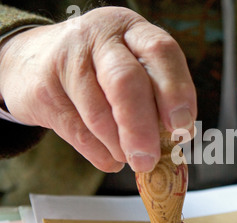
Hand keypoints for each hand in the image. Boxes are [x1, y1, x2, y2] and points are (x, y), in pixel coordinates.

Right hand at [0, 7, 196, 172]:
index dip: (176, 92)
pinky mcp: (44, 89)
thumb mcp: (131, 65)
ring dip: (120, 147)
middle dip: (143, 128)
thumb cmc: (99, 70)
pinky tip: (111, 158)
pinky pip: (80, 133)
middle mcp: (99, 37)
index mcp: (132, 30)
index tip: (182, 127)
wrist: (33, 62)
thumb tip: (181, 134)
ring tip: (131, 158)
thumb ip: (156, 93)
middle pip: (127, 81)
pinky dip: (101, 154)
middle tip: (149, 158)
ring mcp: (67, 60)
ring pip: (100, 114)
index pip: (161, 51)